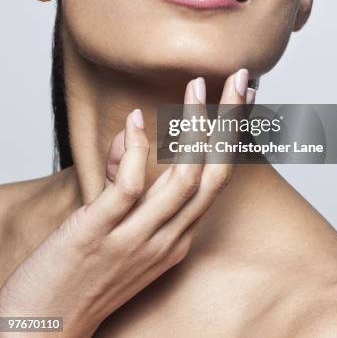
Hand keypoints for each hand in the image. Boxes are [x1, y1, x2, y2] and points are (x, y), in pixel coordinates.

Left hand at [0, 69, 250, 336]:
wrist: (42, 332)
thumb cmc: (80, 278)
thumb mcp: (117, 231)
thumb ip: (124, 181)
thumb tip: (131, 136)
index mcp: (176, 239)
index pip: (215, 180)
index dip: (231, 137)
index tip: (239, 99)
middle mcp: (167, 240)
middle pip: (213, 174)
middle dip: (230, 124)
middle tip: (239, 79)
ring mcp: (136, 240)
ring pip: (184, 179)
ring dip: (195, 127)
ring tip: (198, 85)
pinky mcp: (99, 236)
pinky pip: (130, 188)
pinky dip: (137, 151)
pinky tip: (137, 121)